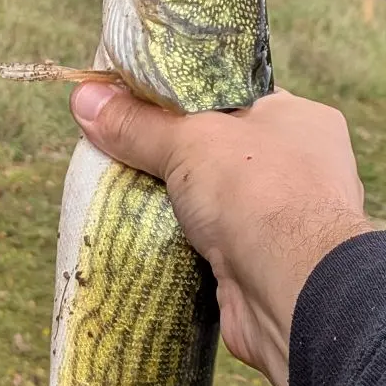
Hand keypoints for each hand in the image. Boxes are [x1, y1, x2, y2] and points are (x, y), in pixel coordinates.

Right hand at [69, 84, 370, 385]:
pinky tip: (139, 233)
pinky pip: (210, 244)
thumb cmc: (257, 192)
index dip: (185, 98)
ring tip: (117, 186)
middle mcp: (301, 166)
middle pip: (220, 150)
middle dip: (174, 153)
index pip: (236, 96)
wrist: (291, 290)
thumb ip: (137, 123)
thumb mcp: (188, 140)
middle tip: (119, 144)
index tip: (136, 99)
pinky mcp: (261, 265)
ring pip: (213, 201)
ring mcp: (284, 220)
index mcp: (300, 119)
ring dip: (174, 202)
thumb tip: (85, 97)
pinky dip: (180, 241)